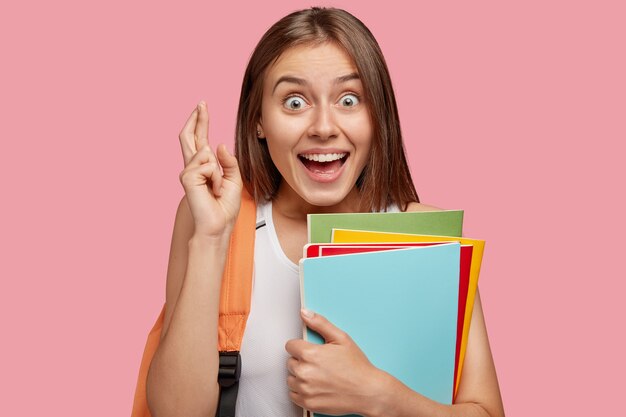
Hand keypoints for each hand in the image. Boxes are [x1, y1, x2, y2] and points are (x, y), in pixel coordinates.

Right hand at [178, 101, 242, 237]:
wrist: (218, 224)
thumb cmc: (224, 206)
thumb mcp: (234, 179)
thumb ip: (228, 162)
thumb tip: (218, 144)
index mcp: (204, 166)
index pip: (200, 139)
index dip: (201, 122)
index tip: (202, 107)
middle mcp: (193, 167)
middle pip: (189, 136)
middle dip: (196, 119)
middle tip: (201, 103)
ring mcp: (188, 172)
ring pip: (205, 152)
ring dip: (217, 171)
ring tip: (216, 188)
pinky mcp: (187, 178)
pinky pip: (207, 165)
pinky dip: (215, 177)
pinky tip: (211, 189)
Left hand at [285, 310, 385, 415]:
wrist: (368, 392)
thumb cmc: (357, 366)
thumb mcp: (341, 338)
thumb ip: (320, 323)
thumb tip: (304, 313)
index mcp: (310, 354)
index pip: (290, 346)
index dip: (301, 346)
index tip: (311, 351)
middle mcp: (304, 372)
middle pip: (290, 362)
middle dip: (301, 361)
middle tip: (319, 364)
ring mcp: (305, 389)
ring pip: (291, 378)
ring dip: (300, 376)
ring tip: (318, 376)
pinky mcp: (307, 403)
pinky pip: (293, 394)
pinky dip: (301, 391)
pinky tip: (315, 387)